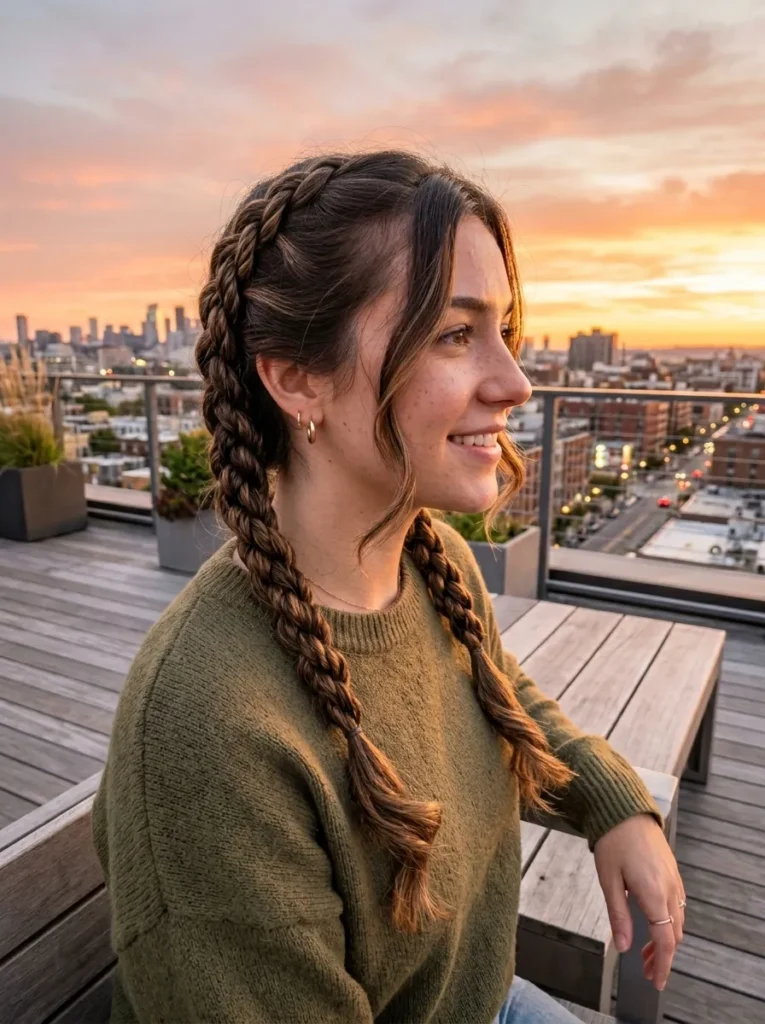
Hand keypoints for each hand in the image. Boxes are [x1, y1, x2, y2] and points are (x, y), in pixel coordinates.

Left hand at [594, 814, 684, 991]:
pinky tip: (655, 924)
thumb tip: (624, 947)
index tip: (657, 981)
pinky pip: (678, 904)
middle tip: (647, 970)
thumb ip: (618, 915)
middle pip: (674, 934)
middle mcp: (669, 888)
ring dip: (667, 940)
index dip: (663, 964)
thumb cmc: (612, 841)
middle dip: (663, 956)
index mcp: (653, 893)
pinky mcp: (672, 871)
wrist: (624, 809)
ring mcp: (674, 879)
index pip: (665, 940)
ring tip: (648, 952)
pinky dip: (670, 922)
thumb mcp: (609, 880)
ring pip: (678, 920)